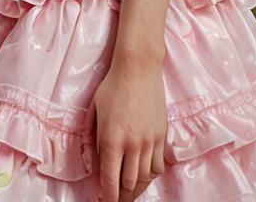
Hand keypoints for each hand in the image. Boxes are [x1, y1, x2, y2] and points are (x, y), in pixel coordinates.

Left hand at [93, 57, 166, 201]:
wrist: (138, 67)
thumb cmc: (112, 85)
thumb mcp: (95, 111)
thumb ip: (93, 138)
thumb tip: (96, 162)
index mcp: (111, 139)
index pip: (110, 181)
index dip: (107, 197)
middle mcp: (132, 144)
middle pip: (129, 184)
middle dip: (121, 196)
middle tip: (115, 197)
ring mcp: (149, 141)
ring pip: (145, 179)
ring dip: (136, 188)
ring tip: (129, 190)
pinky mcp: (161, 135)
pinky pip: (158, 166)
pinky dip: (150, 174)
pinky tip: (144, 173)